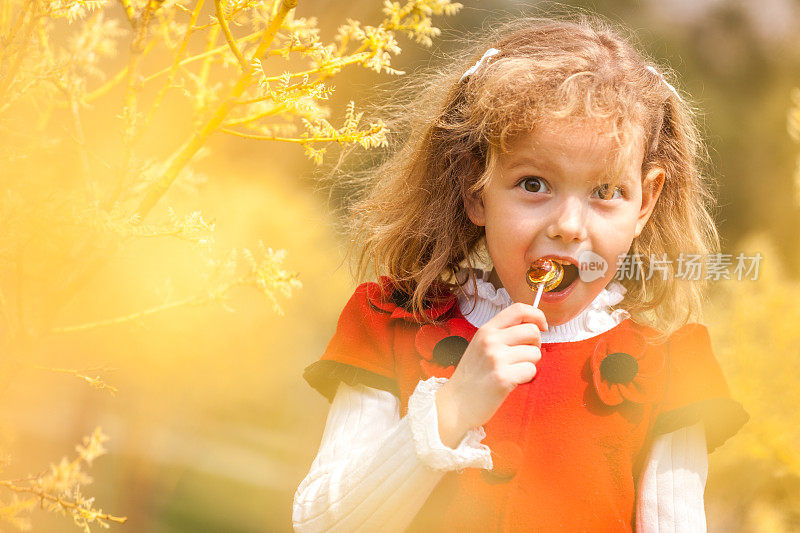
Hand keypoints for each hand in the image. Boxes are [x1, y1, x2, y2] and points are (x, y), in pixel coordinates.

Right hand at [435, 302, 547, 446]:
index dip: (537, 315)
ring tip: (512, 370)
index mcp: (486, 330)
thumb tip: (533, 325)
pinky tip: (511, 381)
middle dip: (536, 344)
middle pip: (532, 331)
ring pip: (535, 353)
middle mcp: (490, 340)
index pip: (519, 309)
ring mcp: (496, 358)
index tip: (542, 325)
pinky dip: (525, 378)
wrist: (455, 403)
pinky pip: (531, 371)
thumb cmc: (471, 376)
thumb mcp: (480, 345)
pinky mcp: (503, 378)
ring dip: (529, 364)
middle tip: (524, 356)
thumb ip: (502, 333)